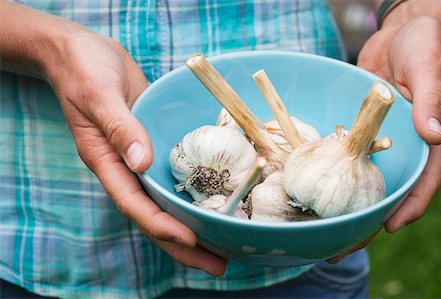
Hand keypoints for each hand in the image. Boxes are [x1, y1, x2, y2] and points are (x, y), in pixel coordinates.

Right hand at [43, 29, 226, 274]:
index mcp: (106, 161)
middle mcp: (125, 168)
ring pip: (168, 202)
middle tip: (218, 265)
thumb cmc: (83, 70)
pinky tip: (217, 204)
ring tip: (225, 247)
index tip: (190, 240)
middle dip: (184, 244)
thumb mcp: (98, 94)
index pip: (134, 203)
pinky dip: (194, 194)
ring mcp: (141, 159)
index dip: (162, 225)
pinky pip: (175, 177)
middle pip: (155, 216)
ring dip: (194, 226)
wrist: (85, 53)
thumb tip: (142, 163)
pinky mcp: (155, 144)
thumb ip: (120, 128)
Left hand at [329, 2, 440, 262]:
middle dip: (366, 219)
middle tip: (340, 245)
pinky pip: (345, 153)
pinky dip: (331, 171)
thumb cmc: (427, 43)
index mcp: (427, 137)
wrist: (403, 30)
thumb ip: (431, 99)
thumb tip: (434, 133)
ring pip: (361, 177)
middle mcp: (402, 145)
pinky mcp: (360, 126)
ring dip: (343, 203)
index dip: (407, 208)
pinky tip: (310, 187)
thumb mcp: (430, 67)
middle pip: (385, 189)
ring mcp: (379, 138)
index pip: (422, 181)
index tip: (388, 228)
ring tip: (319, 226)